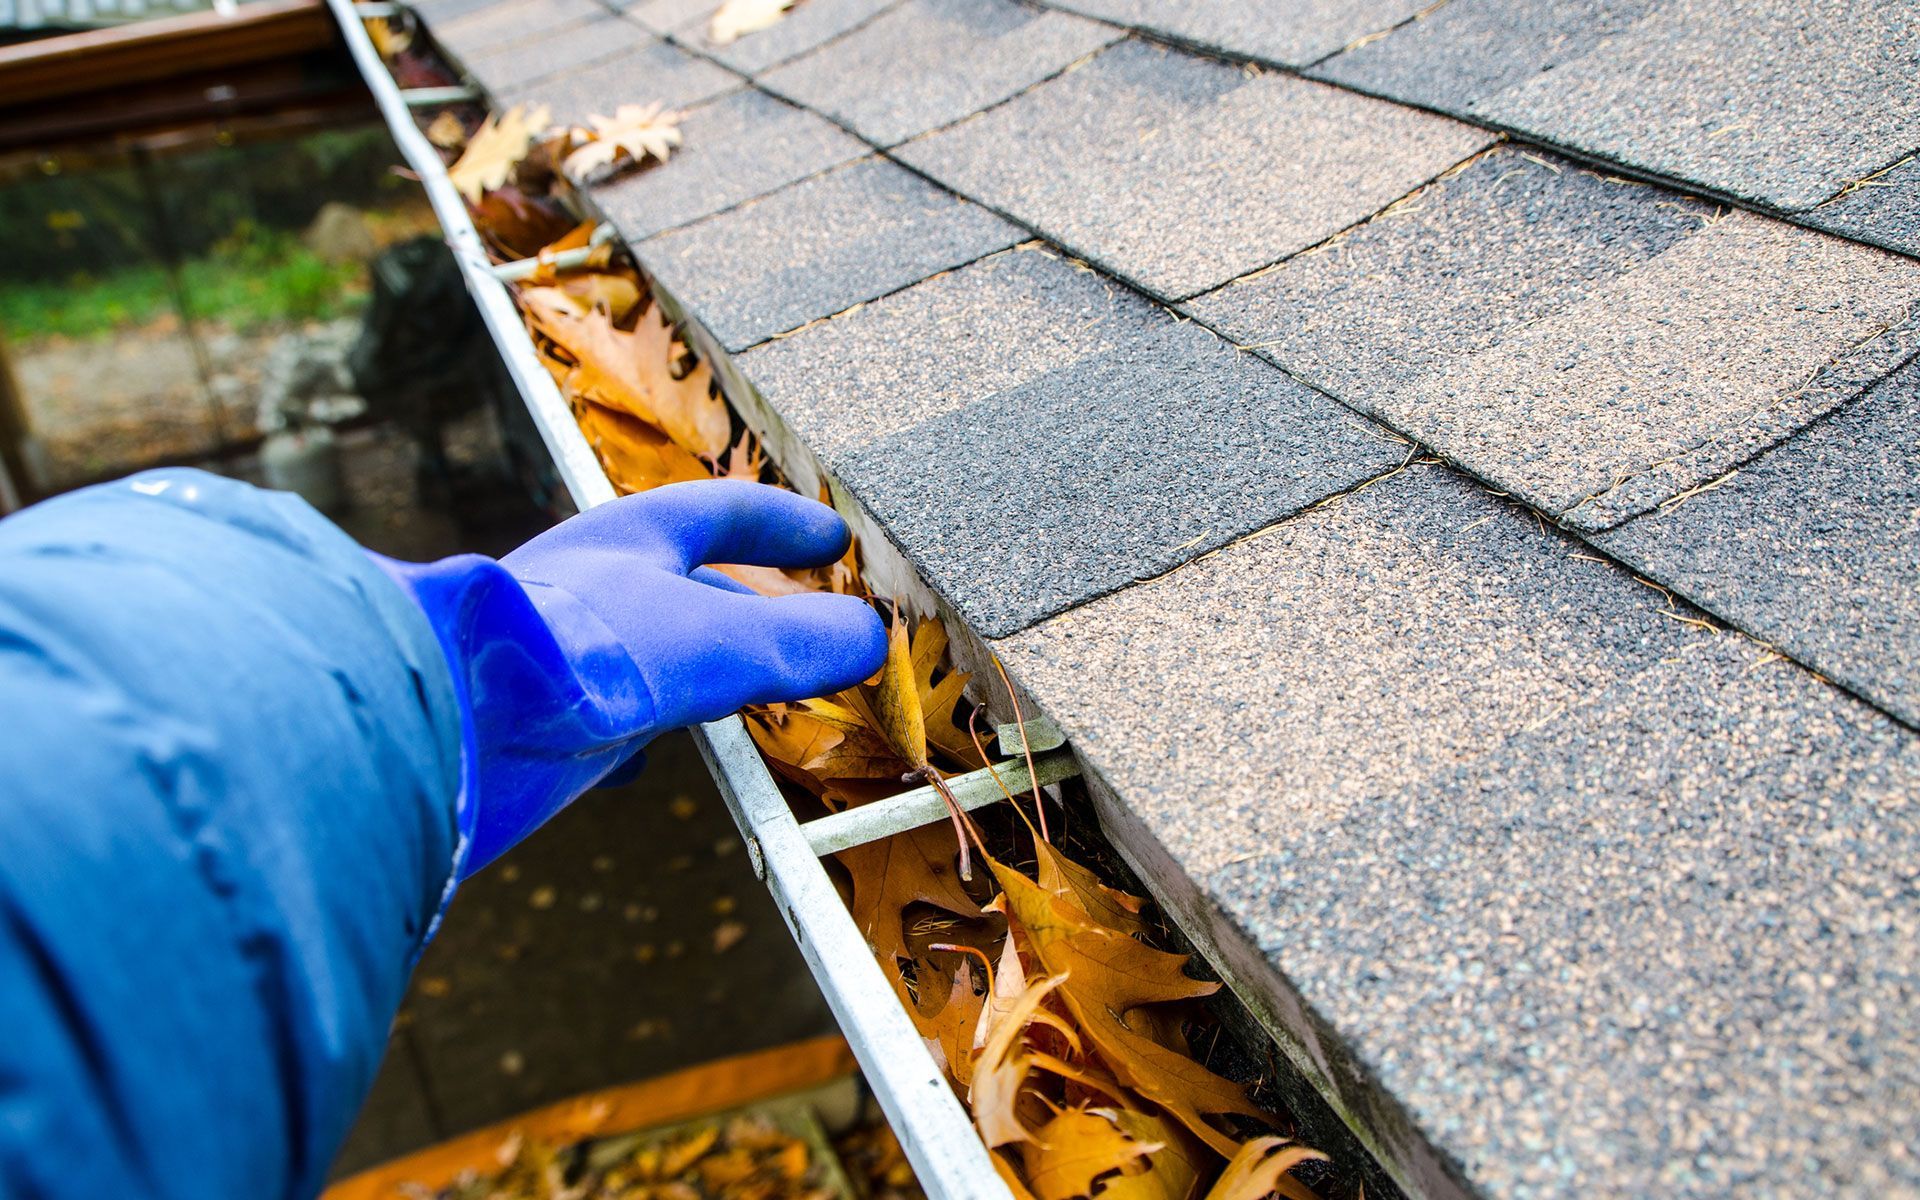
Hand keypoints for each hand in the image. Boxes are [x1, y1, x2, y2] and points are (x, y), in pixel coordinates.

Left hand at [375, 480, 885, 875]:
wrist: (448, 723)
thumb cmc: (575, 652)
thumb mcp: (715, 641)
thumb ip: (797, 641)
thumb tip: (871, 637)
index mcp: (631, 538)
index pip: (723, 511)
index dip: (784, 524)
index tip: (834, 538)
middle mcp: (593, 587)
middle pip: (688, 583)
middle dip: (749, 604)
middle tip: (805, 627)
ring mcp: (562, 652)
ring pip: (648, 653)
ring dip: (700, 671)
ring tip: (744, 697)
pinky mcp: (536, 718)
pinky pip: (600, 715)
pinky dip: (636, 733)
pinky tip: (640, 763)